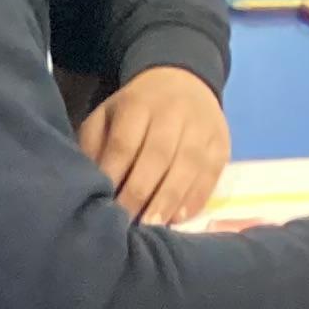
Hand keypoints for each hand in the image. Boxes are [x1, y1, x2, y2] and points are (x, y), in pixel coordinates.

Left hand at [79, 66, 229, 226]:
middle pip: (158, 156)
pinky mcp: (221, 142)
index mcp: (138, 105)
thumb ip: (93, 147)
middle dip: (140, 194)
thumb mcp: (106, 118)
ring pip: (187, 165)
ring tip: (153, 227)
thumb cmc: (133, 113)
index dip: (114, 177)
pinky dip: (195, 199)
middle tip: (126, 225)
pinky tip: (178, 218)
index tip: (103, 207)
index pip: (125, 144)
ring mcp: (202, 126)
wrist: (182, 81)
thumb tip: (87, 187)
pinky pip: (210, 173)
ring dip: (169, 200)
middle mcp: (173, 112)